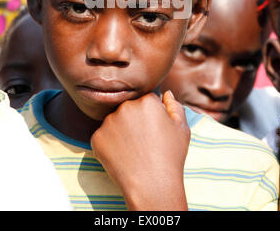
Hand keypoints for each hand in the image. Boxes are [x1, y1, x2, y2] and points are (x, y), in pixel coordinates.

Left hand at [91, 91, 189, 210]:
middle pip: (129, 108)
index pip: (147, 101)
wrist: (152, 185)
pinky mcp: (97, 137)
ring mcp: (109, 122)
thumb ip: (174, 106)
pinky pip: (103, 136)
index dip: (152, 116)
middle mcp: (126, 106)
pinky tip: (122, 156)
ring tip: (134, 150)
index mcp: (147, 101)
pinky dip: (110, 144)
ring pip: (115, 121)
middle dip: (135, 120)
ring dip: (121, 131)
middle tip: (144, 142)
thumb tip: (166, 93)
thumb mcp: (182, 128)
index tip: (155, 130)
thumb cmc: (170, 157)